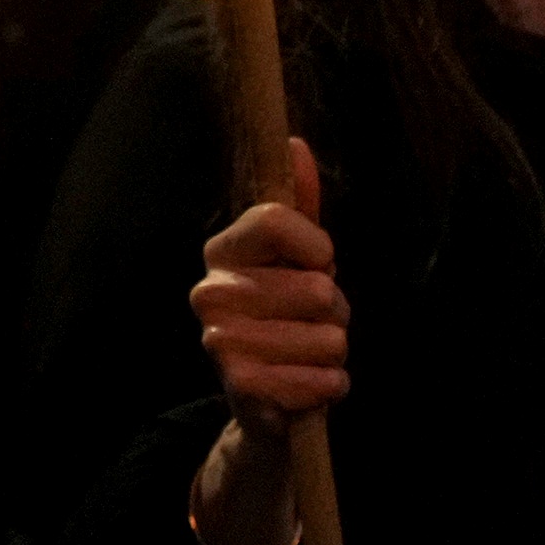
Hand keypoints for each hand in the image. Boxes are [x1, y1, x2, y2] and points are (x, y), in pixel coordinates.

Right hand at [191, 138, 344, 434]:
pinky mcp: (242, 386)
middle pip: (319, 286)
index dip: (317, 247)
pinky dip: (329, 386)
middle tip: (309, 323)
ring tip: (306, 354)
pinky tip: (306, 386)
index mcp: (221, 252)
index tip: (314, 263)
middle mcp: (209, 292)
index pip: (277, 221)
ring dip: (333, 352)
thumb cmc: (289, 318)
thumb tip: (294, 144)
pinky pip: (323, 379)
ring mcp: (221, 341)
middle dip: (335, 311)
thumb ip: (300, 203)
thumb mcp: (298, 259)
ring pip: (330, 337)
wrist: (268, 400)